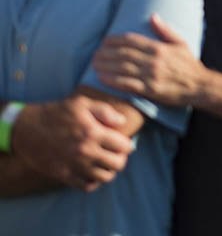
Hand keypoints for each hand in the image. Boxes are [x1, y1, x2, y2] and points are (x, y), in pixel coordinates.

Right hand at [12, 95, 131, 191]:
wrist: (27, 128)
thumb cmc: (56, 113)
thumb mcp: (81, 103)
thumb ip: (105, 111)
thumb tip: (123, 122)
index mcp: (93, 132)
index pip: (124, 146)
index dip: (127, 144)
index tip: (123, 143)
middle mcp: (86, 151)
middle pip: (118, 164)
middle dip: (121, 158)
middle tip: (116, 154)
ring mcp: (75, 165)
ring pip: (105, 177)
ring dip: (109, 171)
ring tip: (106, 163)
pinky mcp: (64, 175)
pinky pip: (87, 186)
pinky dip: (94, 181)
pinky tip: (93, 172)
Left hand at [94, 14, 205, 105]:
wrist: (200, 86)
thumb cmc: (190, 65)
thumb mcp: (181, 43)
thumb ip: (165, 30)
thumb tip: (153, 16)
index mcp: (159, 48)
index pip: (131, 40)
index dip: (114, 39)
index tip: (104, 41)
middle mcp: (153, 61)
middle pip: (122, 54)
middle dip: (105, 52)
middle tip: (95, 53)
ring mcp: (150, 76)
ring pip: (121, 68)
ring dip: (105, 65)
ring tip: (93, 64)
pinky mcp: (150, 90)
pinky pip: (127, 85)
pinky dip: (112, 80)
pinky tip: (102, 78)